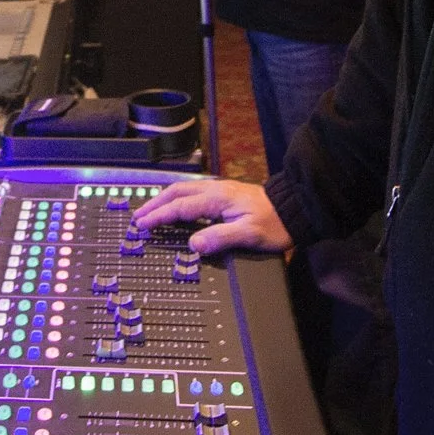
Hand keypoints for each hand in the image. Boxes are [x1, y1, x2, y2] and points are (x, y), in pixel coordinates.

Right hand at [134, 177, 288, 254]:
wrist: (294, 208)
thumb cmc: (274, 223)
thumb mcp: (249, 234)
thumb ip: (220, 238)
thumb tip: (194, 244)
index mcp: (218, 199)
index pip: (180, 206)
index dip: (159, 216)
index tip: (143, 225)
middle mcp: (216, 190)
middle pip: (177, 193)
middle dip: (155, 204)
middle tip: (139, 217)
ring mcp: (220, 190)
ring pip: (184, 190)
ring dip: (164, 199)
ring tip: (151, 210)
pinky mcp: (225, 194)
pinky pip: (193, 193)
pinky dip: (177, 199)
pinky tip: (176, 206)